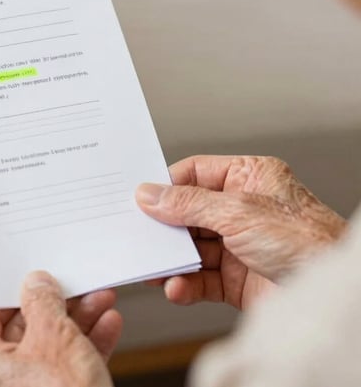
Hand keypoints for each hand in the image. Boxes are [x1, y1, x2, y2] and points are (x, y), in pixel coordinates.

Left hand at [0, 271, 121, 386]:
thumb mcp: (55, 335)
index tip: (38, 279)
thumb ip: (43, 301)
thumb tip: (37, 285)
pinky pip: (61, 370)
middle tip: (77, 288)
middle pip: (22, 330)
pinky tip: (106, 328)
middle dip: (58, 307)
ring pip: (47, 349)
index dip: (16, 293)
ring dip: (78, 323)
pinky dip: (84, 349)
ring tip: (101, 302)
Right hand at [136, 155, 346, 309]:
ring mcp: (240, 245)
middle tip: (139, 235)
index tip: (139, 197)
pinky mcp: (238, 279)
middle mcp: (243, 210)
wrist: (329, 295)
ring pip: (191, 249)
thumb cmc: (308, 242)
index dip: (166, 185)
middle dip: (165, 228)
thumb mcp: (238, 212)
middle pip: (188, 213)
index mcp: (249, 178)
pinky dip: (185, 285)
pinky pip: (201, 279)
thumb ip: (189, 203)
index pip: (196, 173)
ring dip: (172, 260)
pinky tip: (176, 287)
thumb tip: (150, 195)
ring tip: (153, 268)